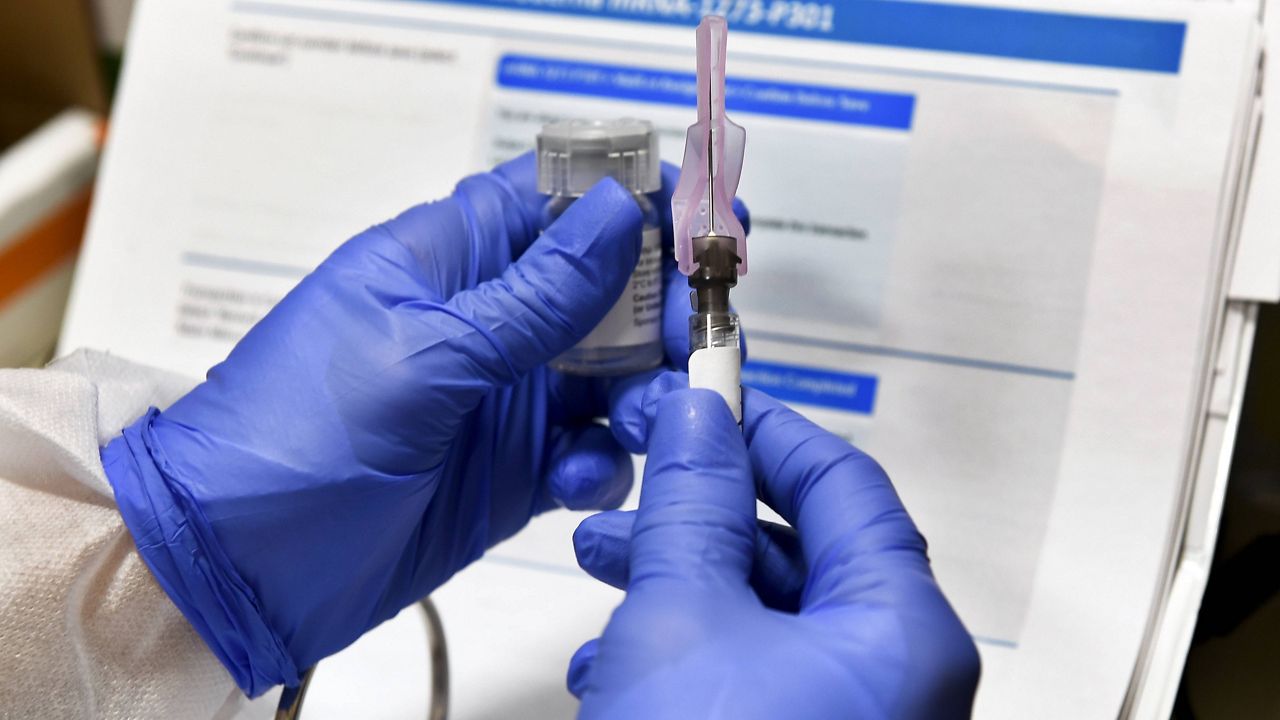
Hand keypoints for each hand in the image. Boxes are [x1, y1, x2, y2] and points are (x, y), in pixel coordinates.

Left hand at [99, 154, 743, 695]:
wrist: (238, 567)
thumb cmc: (294, 435)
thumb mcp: (423, 353)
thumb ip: (533, 295)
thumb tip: (617, 211)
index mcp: (444, 261)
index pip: (551, 200)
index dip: (629, 202)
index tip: (698, 224)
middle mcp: (482, 322)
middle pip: (603, 289)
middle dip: (655, 310)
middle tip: (686, 340)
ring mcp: (501, 397)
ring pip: (612, 374)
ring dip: (645, 392)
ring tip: (643, 421)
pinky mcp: (514, 469)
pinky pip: (591, 451)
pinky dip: (604, 463)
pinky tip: (579, 481)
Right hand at [570, 375, 980, 718]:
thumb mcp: (681, 619)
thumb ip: (693, 506)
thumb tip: (697, 421)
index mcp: (901, 633)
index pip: (846, 485)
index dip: (767, 430)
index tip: (705, 401)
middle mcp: (895, 682)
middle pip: (803, 552)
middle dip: (703, 512)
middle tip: (640, 477)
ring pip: (766, 618)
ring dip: (679, 581)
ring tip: (603, 562)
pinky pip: (752, 679)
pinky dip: (686, 653)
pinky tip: (613, 662)